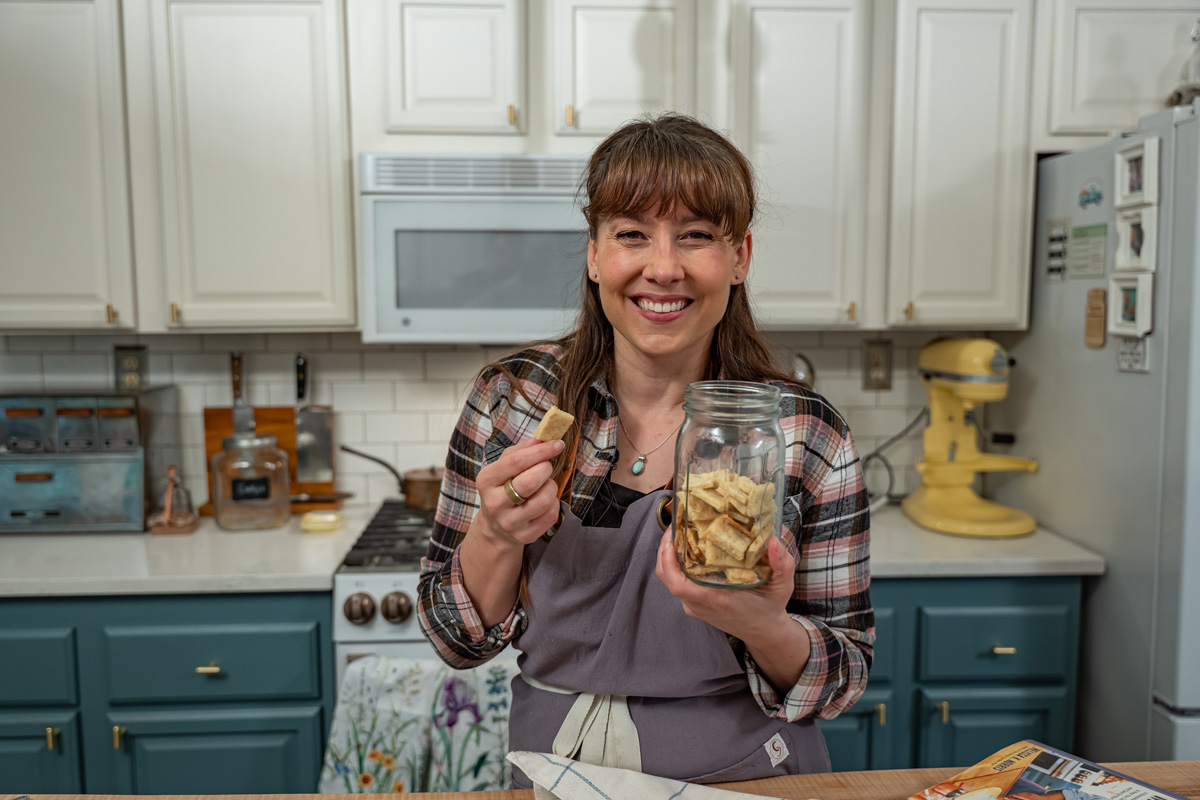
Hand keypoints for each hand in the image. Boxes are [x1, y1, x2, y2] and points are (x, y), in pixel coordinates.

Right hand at [474, 437, 564, 548]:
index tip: (557, 444)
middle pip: (531, 481)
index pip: (516, 462)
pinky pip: (551, 515)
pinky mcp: (525, 536)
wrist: (496, 527)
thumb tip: (541, 439)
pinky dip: (553, 504)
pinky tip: (544, 502)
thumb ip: (521, 450)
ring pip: (544, 499)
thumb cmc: (503, 488)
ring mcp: (510, 522)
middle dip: (546, 469)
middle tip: (546, 467)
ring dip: (551, 487)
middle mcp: (495, 503)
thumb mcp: (504, 466)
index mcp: (486, 480)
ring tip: (545, 485)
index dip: (540, 451)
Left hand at [654, 529, 795, 646]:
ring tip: (681, 532)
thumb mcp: (782, 586)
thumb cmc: (770, 609)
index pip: (678, 584)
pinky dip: (678, 564)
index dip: (668, 561)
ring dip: (670, 556)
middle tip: (676, 525)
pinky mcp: (695, 604)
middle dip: (665, 550)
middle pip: (668, 577)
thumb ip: (783, 565)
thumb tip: (774, 541)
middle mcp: (699, 605)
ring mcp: (695, 606)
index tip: (671, 539)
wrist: (765, 632)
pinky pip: (679, 582)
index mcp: (714, 600)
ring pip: (671, 579)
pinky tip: (689, 547)